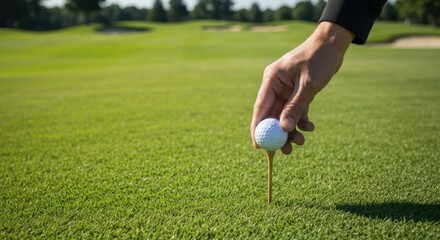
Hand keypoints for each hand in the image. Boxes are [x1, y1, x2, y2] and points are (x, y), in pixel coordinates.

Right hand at [250, 22, 353, 153]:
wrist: (332, 44)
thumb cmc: (318, 59)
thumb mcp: (307, 85)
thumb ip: (295, 107)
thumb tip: (284, 129)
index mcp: (271, 80)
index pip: (260, 108)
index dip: (258, 128)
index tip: (258, 146)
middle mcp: (275, 86)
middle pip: (272, 115)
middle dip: (278, 134)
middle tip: (284, 151)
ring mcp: (286, 90)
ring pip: (284, 116)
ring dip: (291, 130)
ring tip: (301, 142)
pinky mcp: (297, 92)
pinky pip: (296, 111)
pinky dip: (301, 120)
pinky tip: (310, 127)